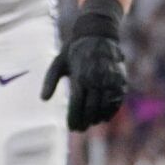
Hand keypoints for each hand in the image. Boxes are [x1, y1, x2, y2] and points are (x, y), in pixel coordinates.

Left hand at [42, 0, 127, 131]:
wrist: (98, 35)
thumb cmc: (74, 51)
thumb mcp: (58, 63)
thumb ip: (50, 81)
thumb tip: (43, 99)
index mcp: (80, 76)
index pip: (77, 104)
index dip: (74, 118)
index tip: (71, 128)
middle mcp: (97, 79)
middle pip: (91, 108)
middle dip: (85, 121)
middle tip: (79, 129)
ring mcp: (110, 80)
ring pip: (105, 107)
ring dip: (97, 118)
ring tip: (89, 124)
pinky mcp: (121, 80)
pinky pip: (117, 101)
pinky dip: (111, 112)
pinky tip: (104, 118)